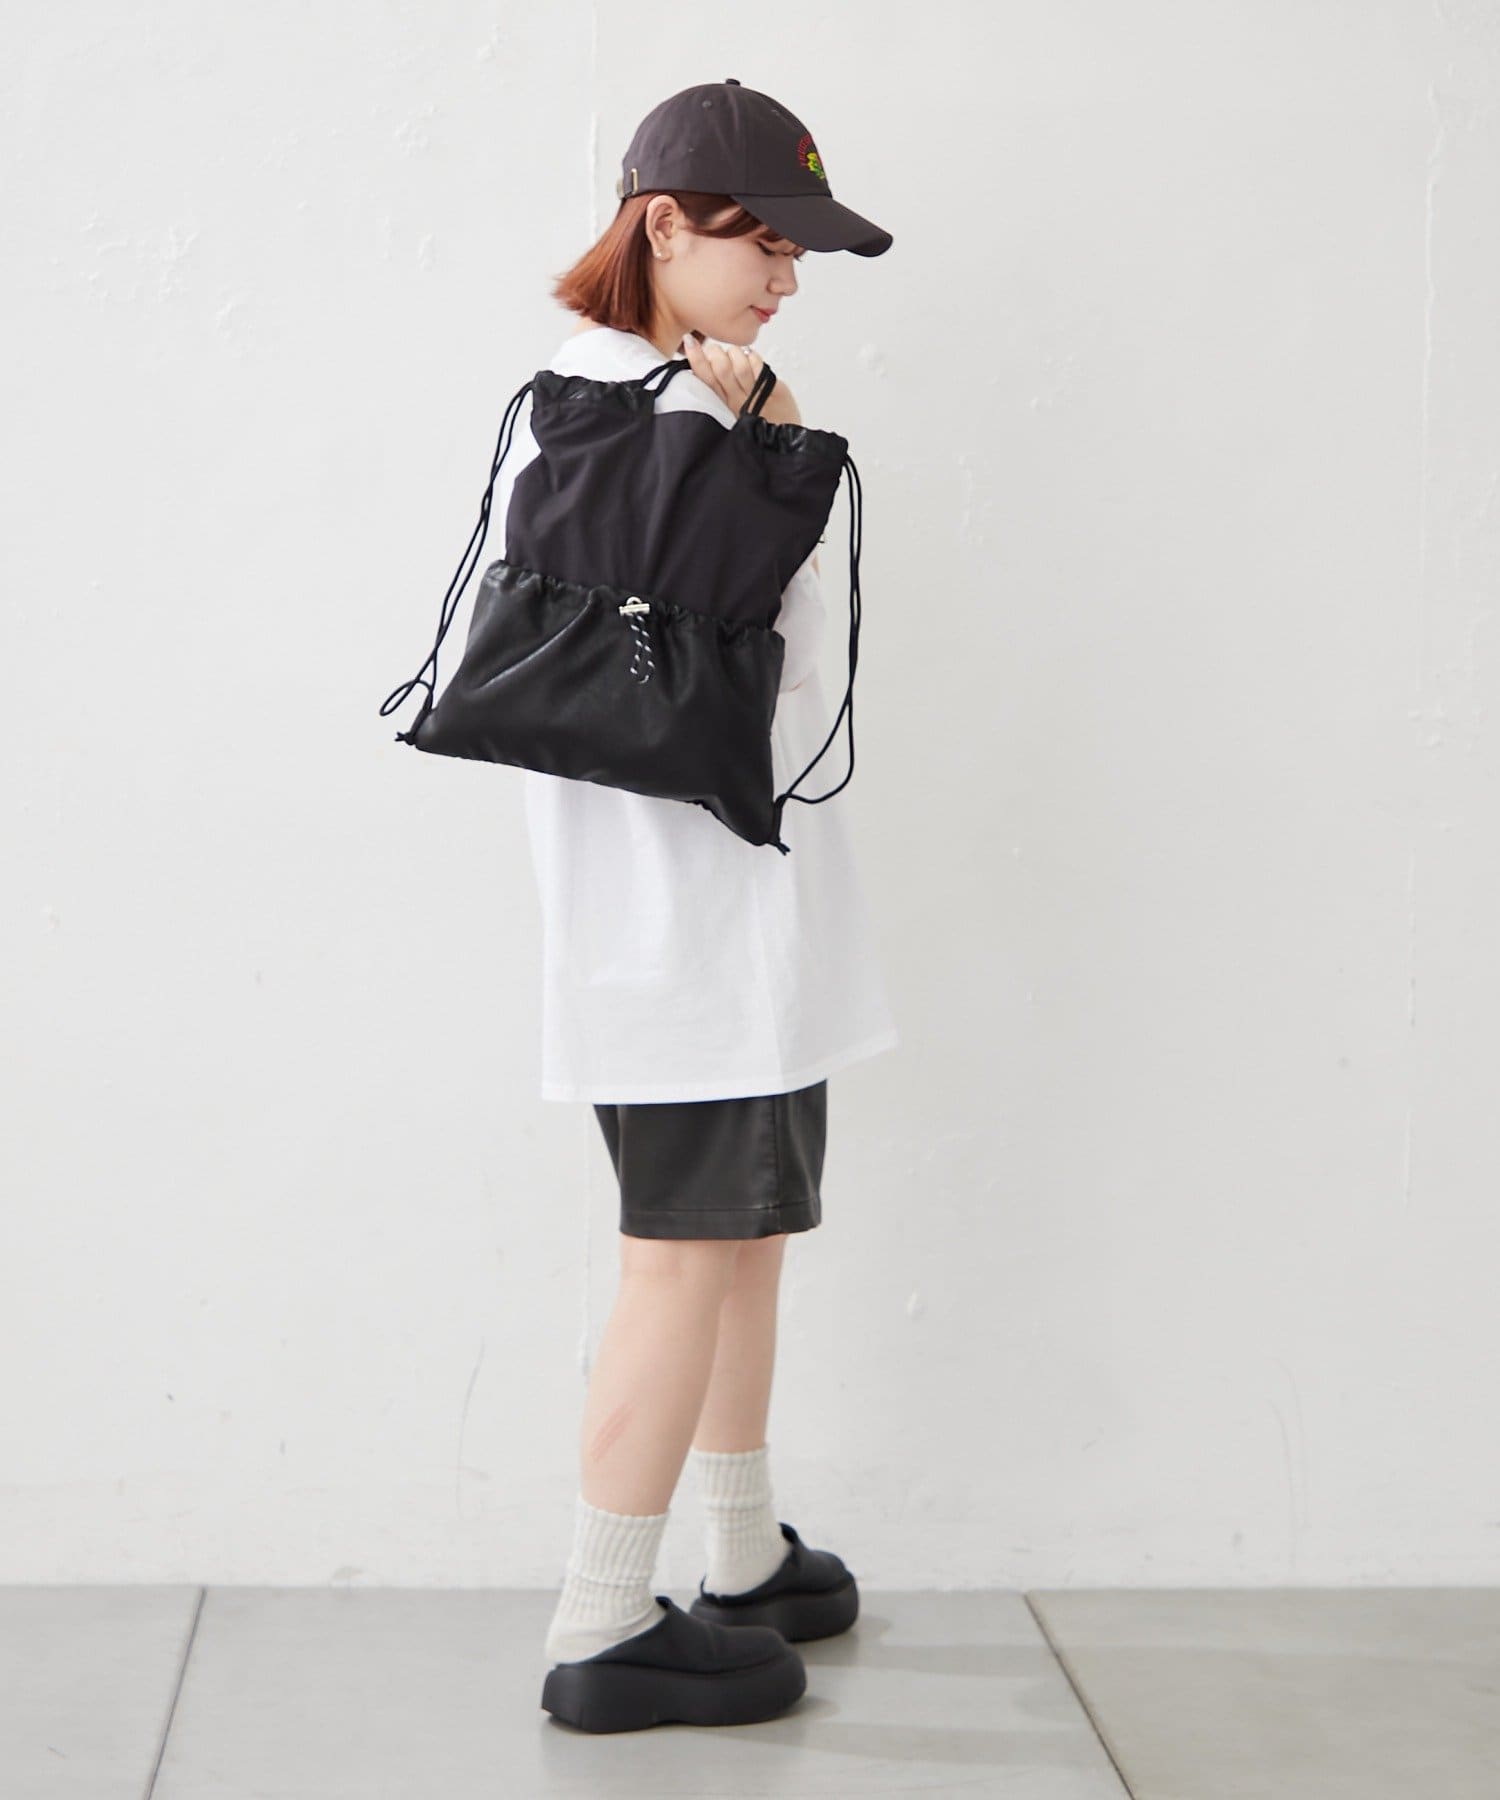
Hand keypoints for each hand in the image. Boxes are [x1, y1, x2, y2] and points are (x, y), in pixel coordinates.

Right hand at [680, 332, 800, 425]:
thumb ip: (720, 394)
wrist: (784, 446)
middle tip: (715, 351)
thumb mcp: (731, 415)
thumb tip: (708, 365)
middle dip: (715, 352)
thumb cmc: (757, 431)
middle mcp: (738, 402)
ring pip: (739, 364)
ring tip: (734, 355)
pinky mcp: (773, 390)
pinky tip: (750, 359)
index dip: (696, 358)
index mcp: (723, 408)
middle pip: (721, 368)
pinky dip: (752, 356)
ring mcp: (756, 395)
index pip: (705, 380)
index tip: (689, 342)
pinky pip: (759, 365)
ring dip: (734, 353)